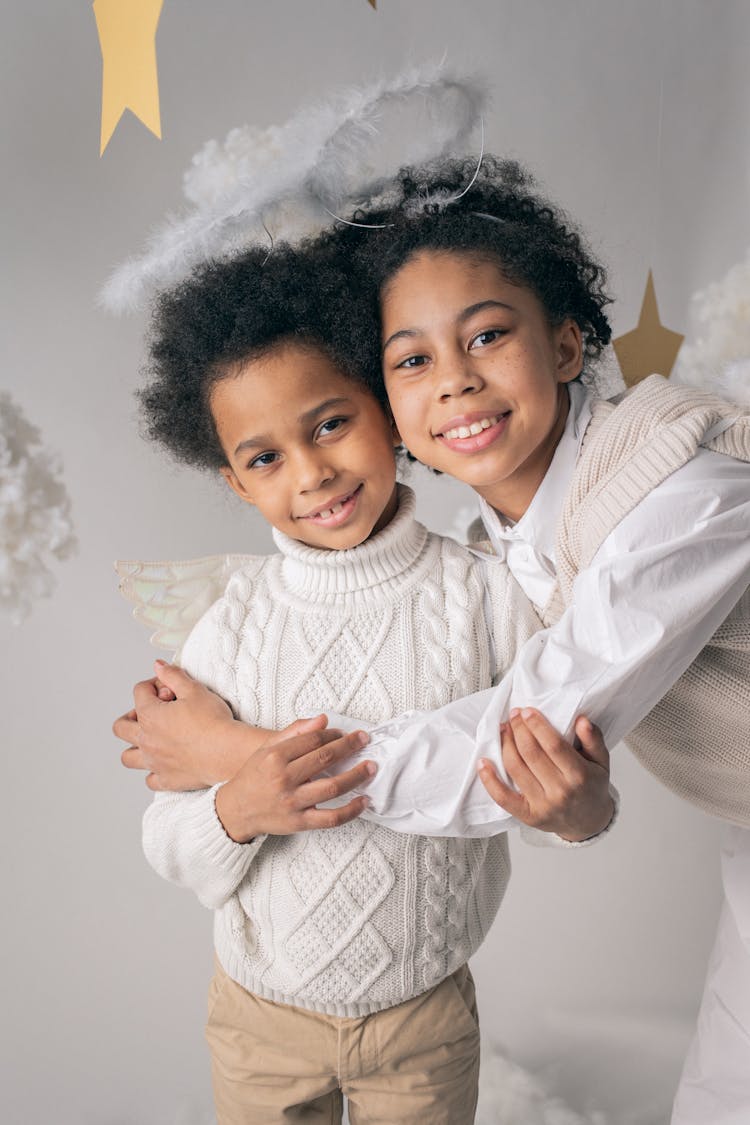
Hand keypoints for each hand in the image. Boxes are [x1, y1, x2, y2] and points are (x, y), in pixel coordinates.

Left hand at [113, 661, 270, 789]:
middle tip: (150, 713)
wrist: (228, 752)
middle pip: (121, 726)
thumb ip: (173, 676)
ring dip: (134, 747)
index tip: (169, 688)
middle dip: (131, 715)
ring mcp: (154, 762)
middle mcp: (146, 740)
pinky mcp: (167, 780)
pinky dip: (153, 771)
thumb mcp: (194, 690)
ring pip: (127, 757)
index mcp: (150, 716)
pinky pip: (150, 779)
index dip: (154, 684)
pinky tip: (165, 762)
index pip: (139, 692)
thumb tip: (158, 666)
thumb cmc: (213, 722)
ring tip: (150, 740)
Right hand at [215, 728, 375, 841]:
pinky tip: (364, 801)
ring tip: (371, 767)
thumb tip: (322, 719)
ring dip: (356, 775)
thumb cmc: (254, 777)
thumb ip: (295, 732)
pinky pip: (330, 818)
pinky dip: (351, 810)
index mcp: (275, 757)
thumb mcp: (267, 748)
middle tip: (364, 740)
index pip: (312, 740)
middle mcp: (283, 779)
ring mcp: (292, 802)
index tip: (344, 733)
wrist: (235, 810)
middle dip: (349, 747)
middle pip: (325, 759)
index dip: (332, 734)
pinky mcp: (299, 823)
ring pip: (332, 787)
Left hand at [477, 710, 613, 841]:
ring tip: (503, 729)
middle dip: (519, 730)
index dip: (537, 725)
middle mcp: (560, 792)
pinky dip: (490, 779)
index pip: (553, 745)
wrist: (588, 822)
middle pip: (531, 753)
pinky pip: (503, 797)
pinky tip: (483, 762)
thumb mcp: (602, 761)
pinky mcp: (528, 816)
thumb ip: (593, 739)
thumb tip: (581, 720)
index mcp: (580, 776)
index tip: (526, 711)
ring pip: (515, 768)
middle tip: (513, 715)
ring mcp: (542, 806)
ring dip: (505, 745)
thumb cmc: (592, 786)